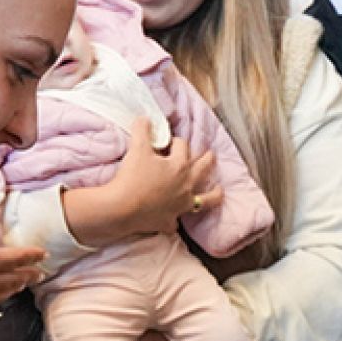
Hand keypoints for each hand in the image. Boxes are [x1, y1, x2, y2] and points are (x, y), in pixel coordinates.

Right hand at [60, 119, 218, 245]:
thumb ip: (142, 130)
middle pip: (202, 169)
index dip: (174, 141)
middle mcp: (186, 185)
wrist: (122, 208)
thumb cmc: (132, 177)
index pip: (182, 146)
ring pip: (205, 200)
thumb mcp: (137, 148)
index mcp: (179, 165)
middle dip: (207, 160)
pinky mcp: (168, 222)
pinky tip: (174, 219)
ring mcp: (180, 206)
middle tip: (211, 155)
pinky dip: (175, 219)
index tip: (167, 143)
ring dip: (213, 195)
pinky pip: (175, 222)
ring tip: (219, 191)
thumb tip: (145, 118)